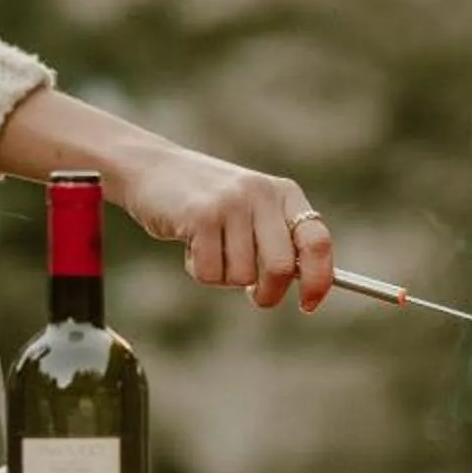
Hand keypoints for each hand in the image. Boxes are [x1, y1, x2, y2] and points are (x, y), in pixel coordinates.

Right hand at [120, 143, 335, 310]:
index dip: (319, 279)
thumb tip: (307, 288)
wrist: (152, 168)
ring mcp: (231, 203)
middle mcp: (262, 194)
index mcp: (284, 193)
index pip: (317, 241)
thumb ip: (278, 241)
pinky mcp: (201, 216)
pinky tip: (189, 244)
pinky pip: (210, 273)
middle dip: (267, 293)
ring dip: (223, 277)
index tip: (308, 304)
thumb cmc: (206, 200)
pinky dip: (198, 270)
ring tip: (208, 249)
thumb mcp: (251, 210)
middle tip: (253, 295)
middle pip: (281, 269)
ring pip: (242, 276)